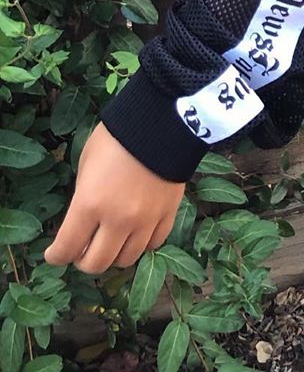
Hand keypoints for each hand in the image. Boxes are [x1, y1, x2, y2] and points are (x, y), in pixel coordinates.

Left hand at [43, 121, 186, 273]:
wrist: (162, 119)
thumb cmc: (117, 136)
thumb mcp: (87, 162)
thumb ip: (83, 196)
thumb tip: (84, 220)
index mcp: (90, 204)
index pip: (66, 249)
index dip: (56, 256)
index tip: (55, 253)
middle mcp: (117, 220)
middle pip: (96, 264)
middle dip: (82, 260)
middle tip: (82, 248)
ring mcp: (146, 220)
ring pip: (125, 260)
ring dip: (113, 254)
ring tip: (110, 241)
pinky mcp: (168, 214)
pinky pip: (153, 244)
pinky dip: (141, 243)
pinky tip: (136, 232)